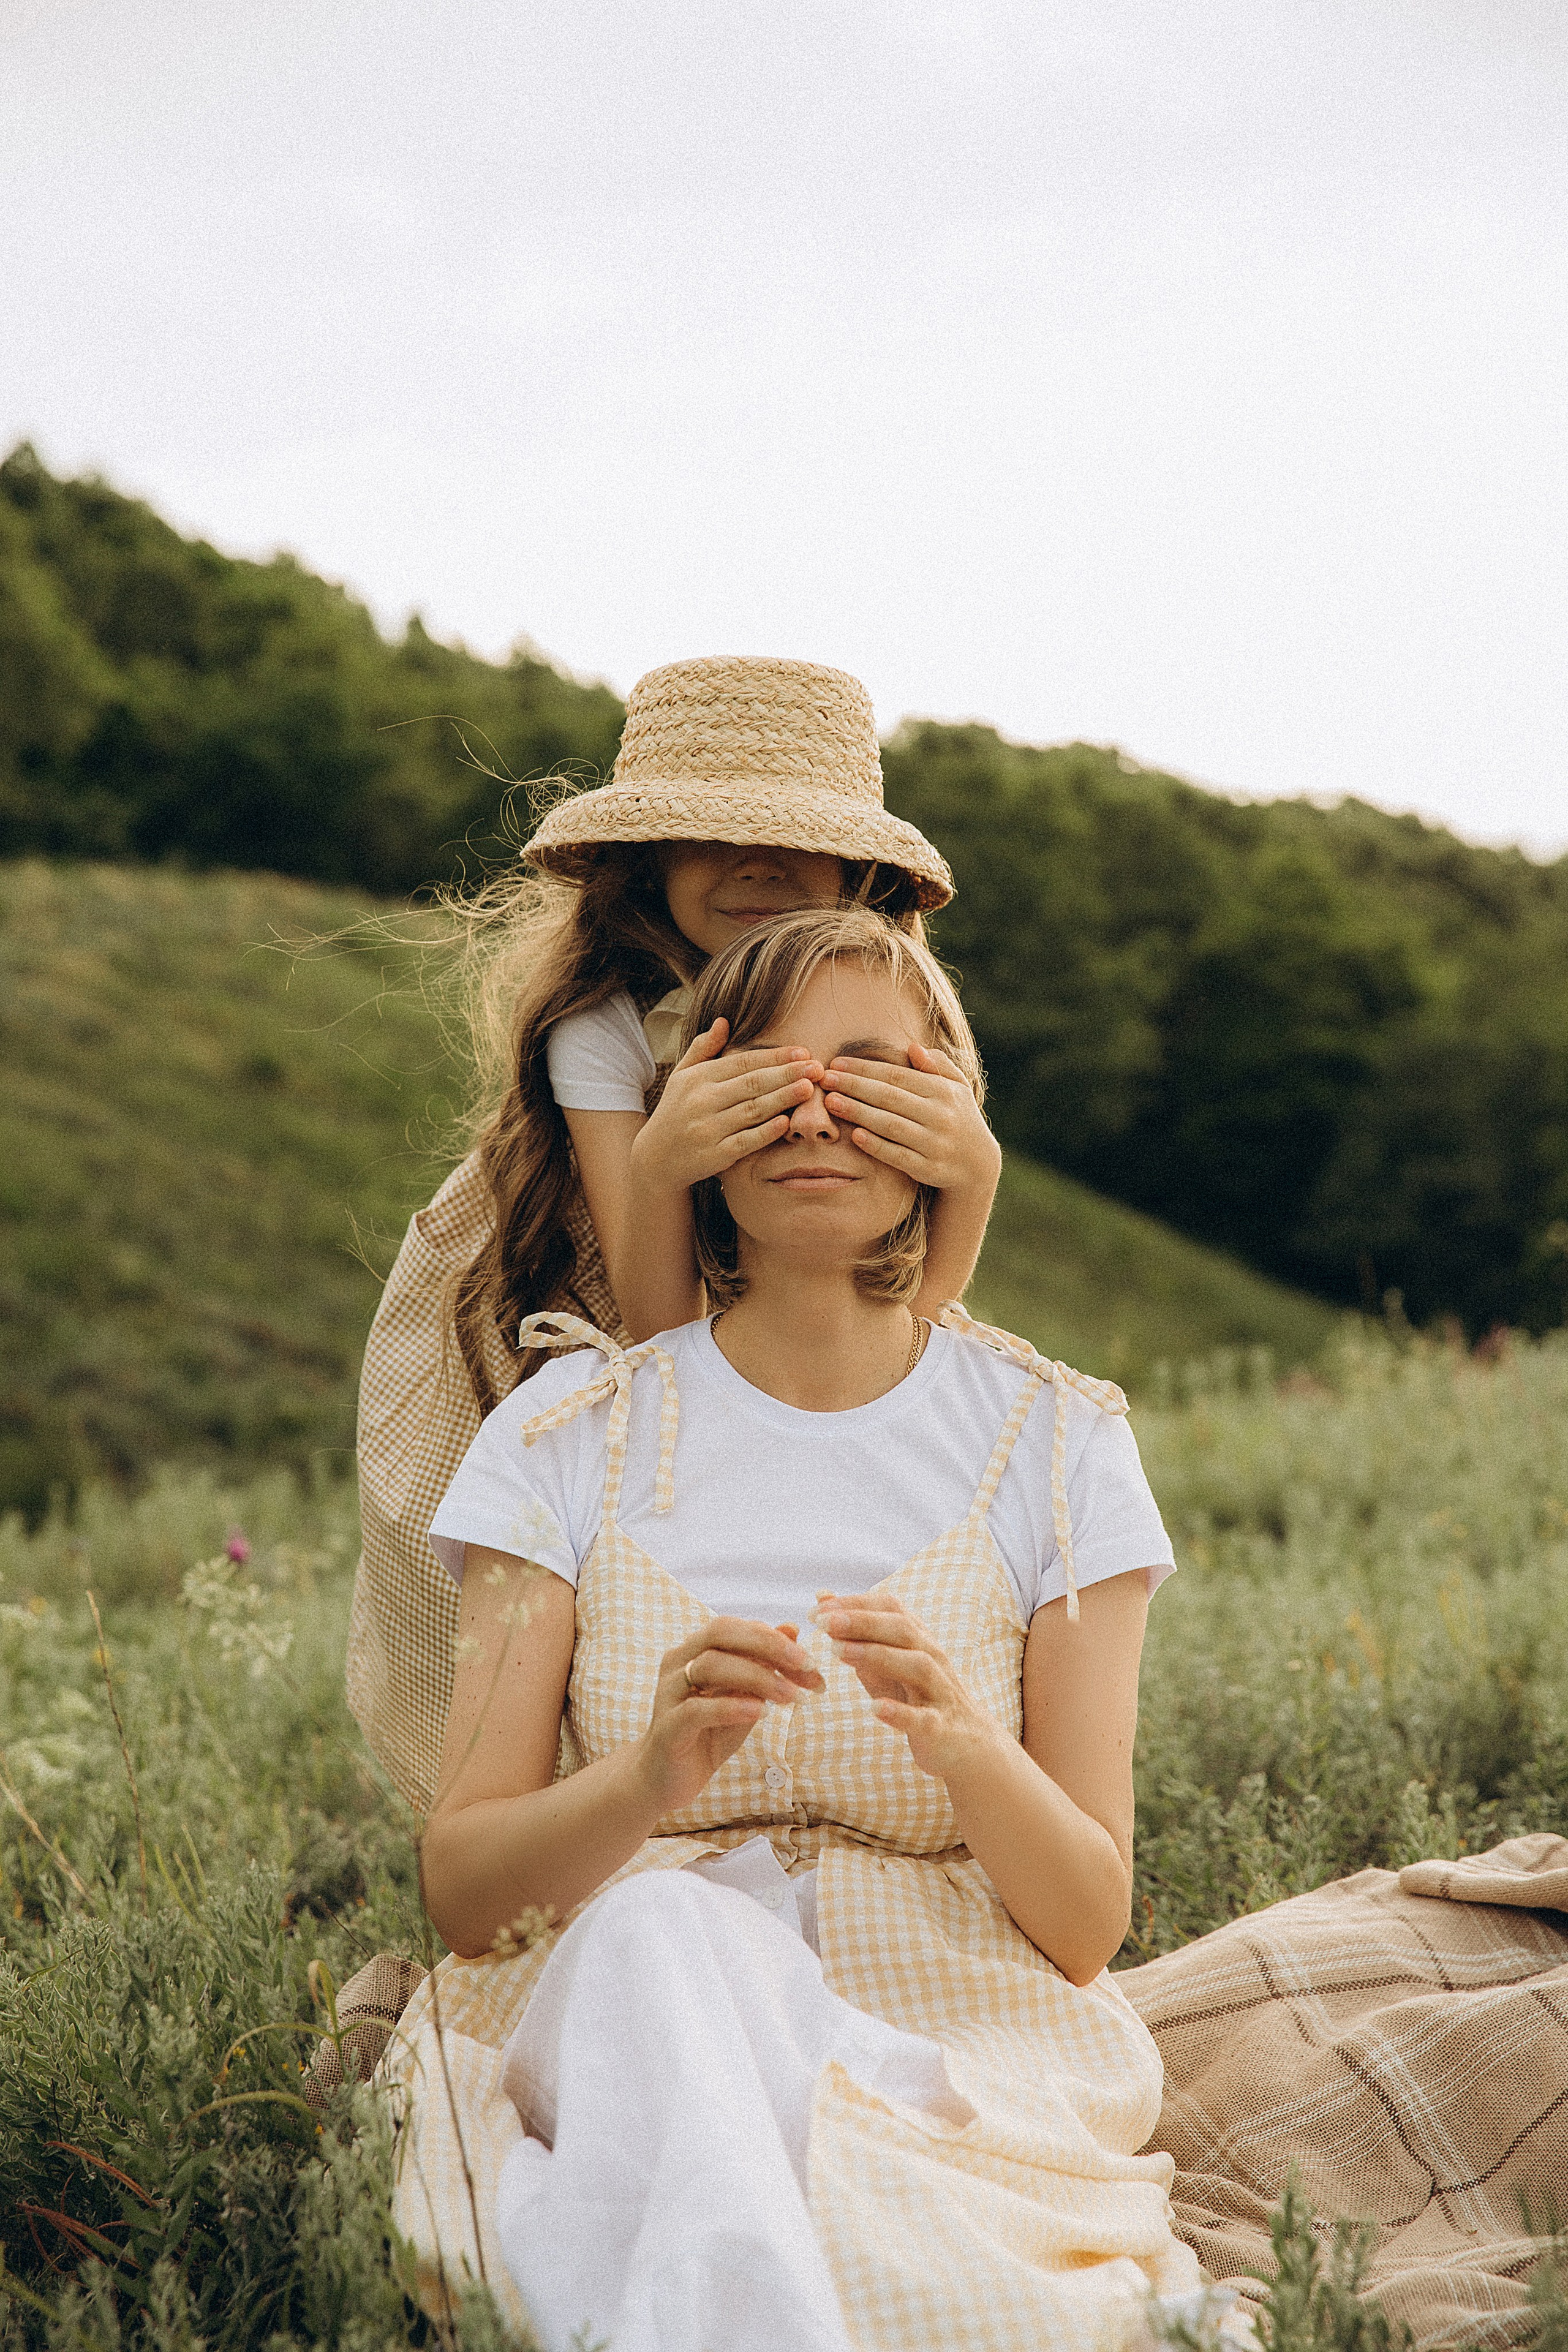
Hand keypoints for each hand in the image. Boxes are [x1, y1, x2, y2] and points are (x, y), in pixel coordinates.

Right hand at [633, 1018, 823, 1190]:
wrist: (656, 1159)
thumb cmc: (676, 1111)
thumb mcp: (682, 1076)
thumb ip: (703, 1048)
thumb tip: (724, 1021)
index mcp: (697, 1078)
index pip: (743, 1062)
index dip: (774, 1056)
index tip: (803, 1052)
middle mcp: (702, 1101)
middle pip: (752, 1083)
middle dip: (787, 1074)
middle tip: (817, 1067)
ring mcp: (708, 1129)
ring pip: (752, 1110)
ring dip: (783, 1098)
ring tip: (810, 1088)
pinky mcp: (715, 1156)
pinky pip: (746, 1142)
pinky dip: (767, 1132)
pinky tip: (787, 1122)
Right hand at [635, 1617, 824, 1815]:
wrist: (667, 1779)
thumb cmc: (708, 1734)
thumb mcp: (744, 1697)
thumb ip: (763, 1666)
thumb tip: (792, 1628)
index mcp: (695, 1649)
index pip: (738, 1628)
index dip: (776, 1640)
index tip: (811, 1664)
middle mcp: (678, 1662)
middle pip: (721, 1632)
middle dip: (768, 1645)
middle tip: (805, 1665)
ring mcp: (668, 1692)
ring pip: (710, 1665)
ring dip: (757, 1677)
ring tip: (791, 1696)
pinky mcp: (667, 1727)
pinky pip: (697, 1709)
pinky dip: (732, 1707)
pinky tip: (760, 1713)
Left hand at [814, 1590, 996, 1781]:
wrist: (967, 1741)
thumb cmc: (917, 1694)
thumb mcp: (885, 1661)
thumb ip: (856, 1632)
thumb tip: (822, 1598)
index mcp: (918, 1639)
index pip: (890, 1608)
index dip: (855, 1605)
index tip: (819, 1608)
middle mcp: (932, 1657)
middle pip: (902, 1630)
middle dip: (861, 1622)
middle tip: (823, 1622)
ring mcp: (940, 1692)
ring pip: (916, 1665)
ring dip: (876, 1655)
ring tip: (838, 1652)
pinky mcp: (940, 1727)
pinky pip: (923, 1718)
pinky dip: (899, 1712)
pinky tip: (875, 1708)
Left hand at [822, 1044, 1002, 1195]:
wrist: (978, 1165)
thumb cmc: (958, 1117)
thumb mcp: (956, 1087)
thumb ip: (937, 1065)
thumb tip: (912, 1047)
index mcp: (944, 1091)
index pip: (897, 1075)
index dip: (865, 1068)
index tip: (836, 1063)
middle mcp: (941, 1115)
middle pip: (890, 1097)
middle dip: (854, 1086)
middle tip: (825, 1079)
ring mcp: (935, 1144)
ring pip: (891, 1125)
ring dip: (859, 1113)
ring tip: (831, 1102)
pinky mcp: (929, 1169)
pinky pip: (898, 1156)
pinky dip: (877, 1146)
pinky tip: (855, 1136)